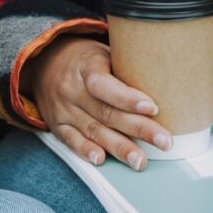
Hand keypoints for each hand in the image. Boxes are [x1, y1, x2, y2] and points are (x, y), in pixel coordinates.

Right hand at [26, 36, 172, 171]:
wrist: (45, 63)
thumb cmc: (88, 59)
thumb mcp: (105, 52)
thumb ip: (127, 67)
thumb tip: (168, 78)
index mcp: (86, 66)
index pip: (105, 84)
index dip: (128, 98)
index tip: (153, 108)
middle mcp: (72, 89)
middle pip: (107, 113)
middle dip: (138, 129)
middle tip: (164, 142)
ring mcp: (63, 109)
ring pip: (93, 131)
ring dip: (119, 148)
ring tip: (140, 161)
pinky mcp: (57, 126)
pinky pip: (71, 141)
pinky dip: (86, 151)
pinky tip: (101, 160)